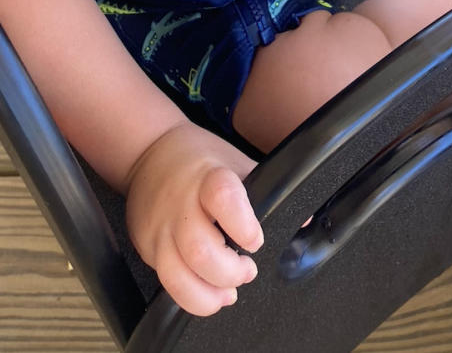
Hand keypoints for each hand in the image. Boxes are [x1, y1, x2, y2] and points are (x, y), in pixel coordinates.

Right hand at [124, 121, 262, 315]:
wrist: (150, 152)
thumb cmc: (201, 161)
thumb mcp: (236, 164)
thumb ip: (267, 192)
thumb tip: (304, 223)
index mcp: (208, 177)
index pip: (222, 197)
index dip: (243, 225)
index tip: (255, 239)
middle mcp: (180, 204)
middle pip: (200, 250)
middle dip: (231, 272)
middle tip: (247, 269)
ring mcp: (160, 228)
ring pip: (177, 276)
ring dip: (209, 295)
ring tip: (227, 291)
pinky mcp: (147, 247)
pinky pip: (166, 284)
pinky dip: (191, 297)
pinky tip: (207, 291)